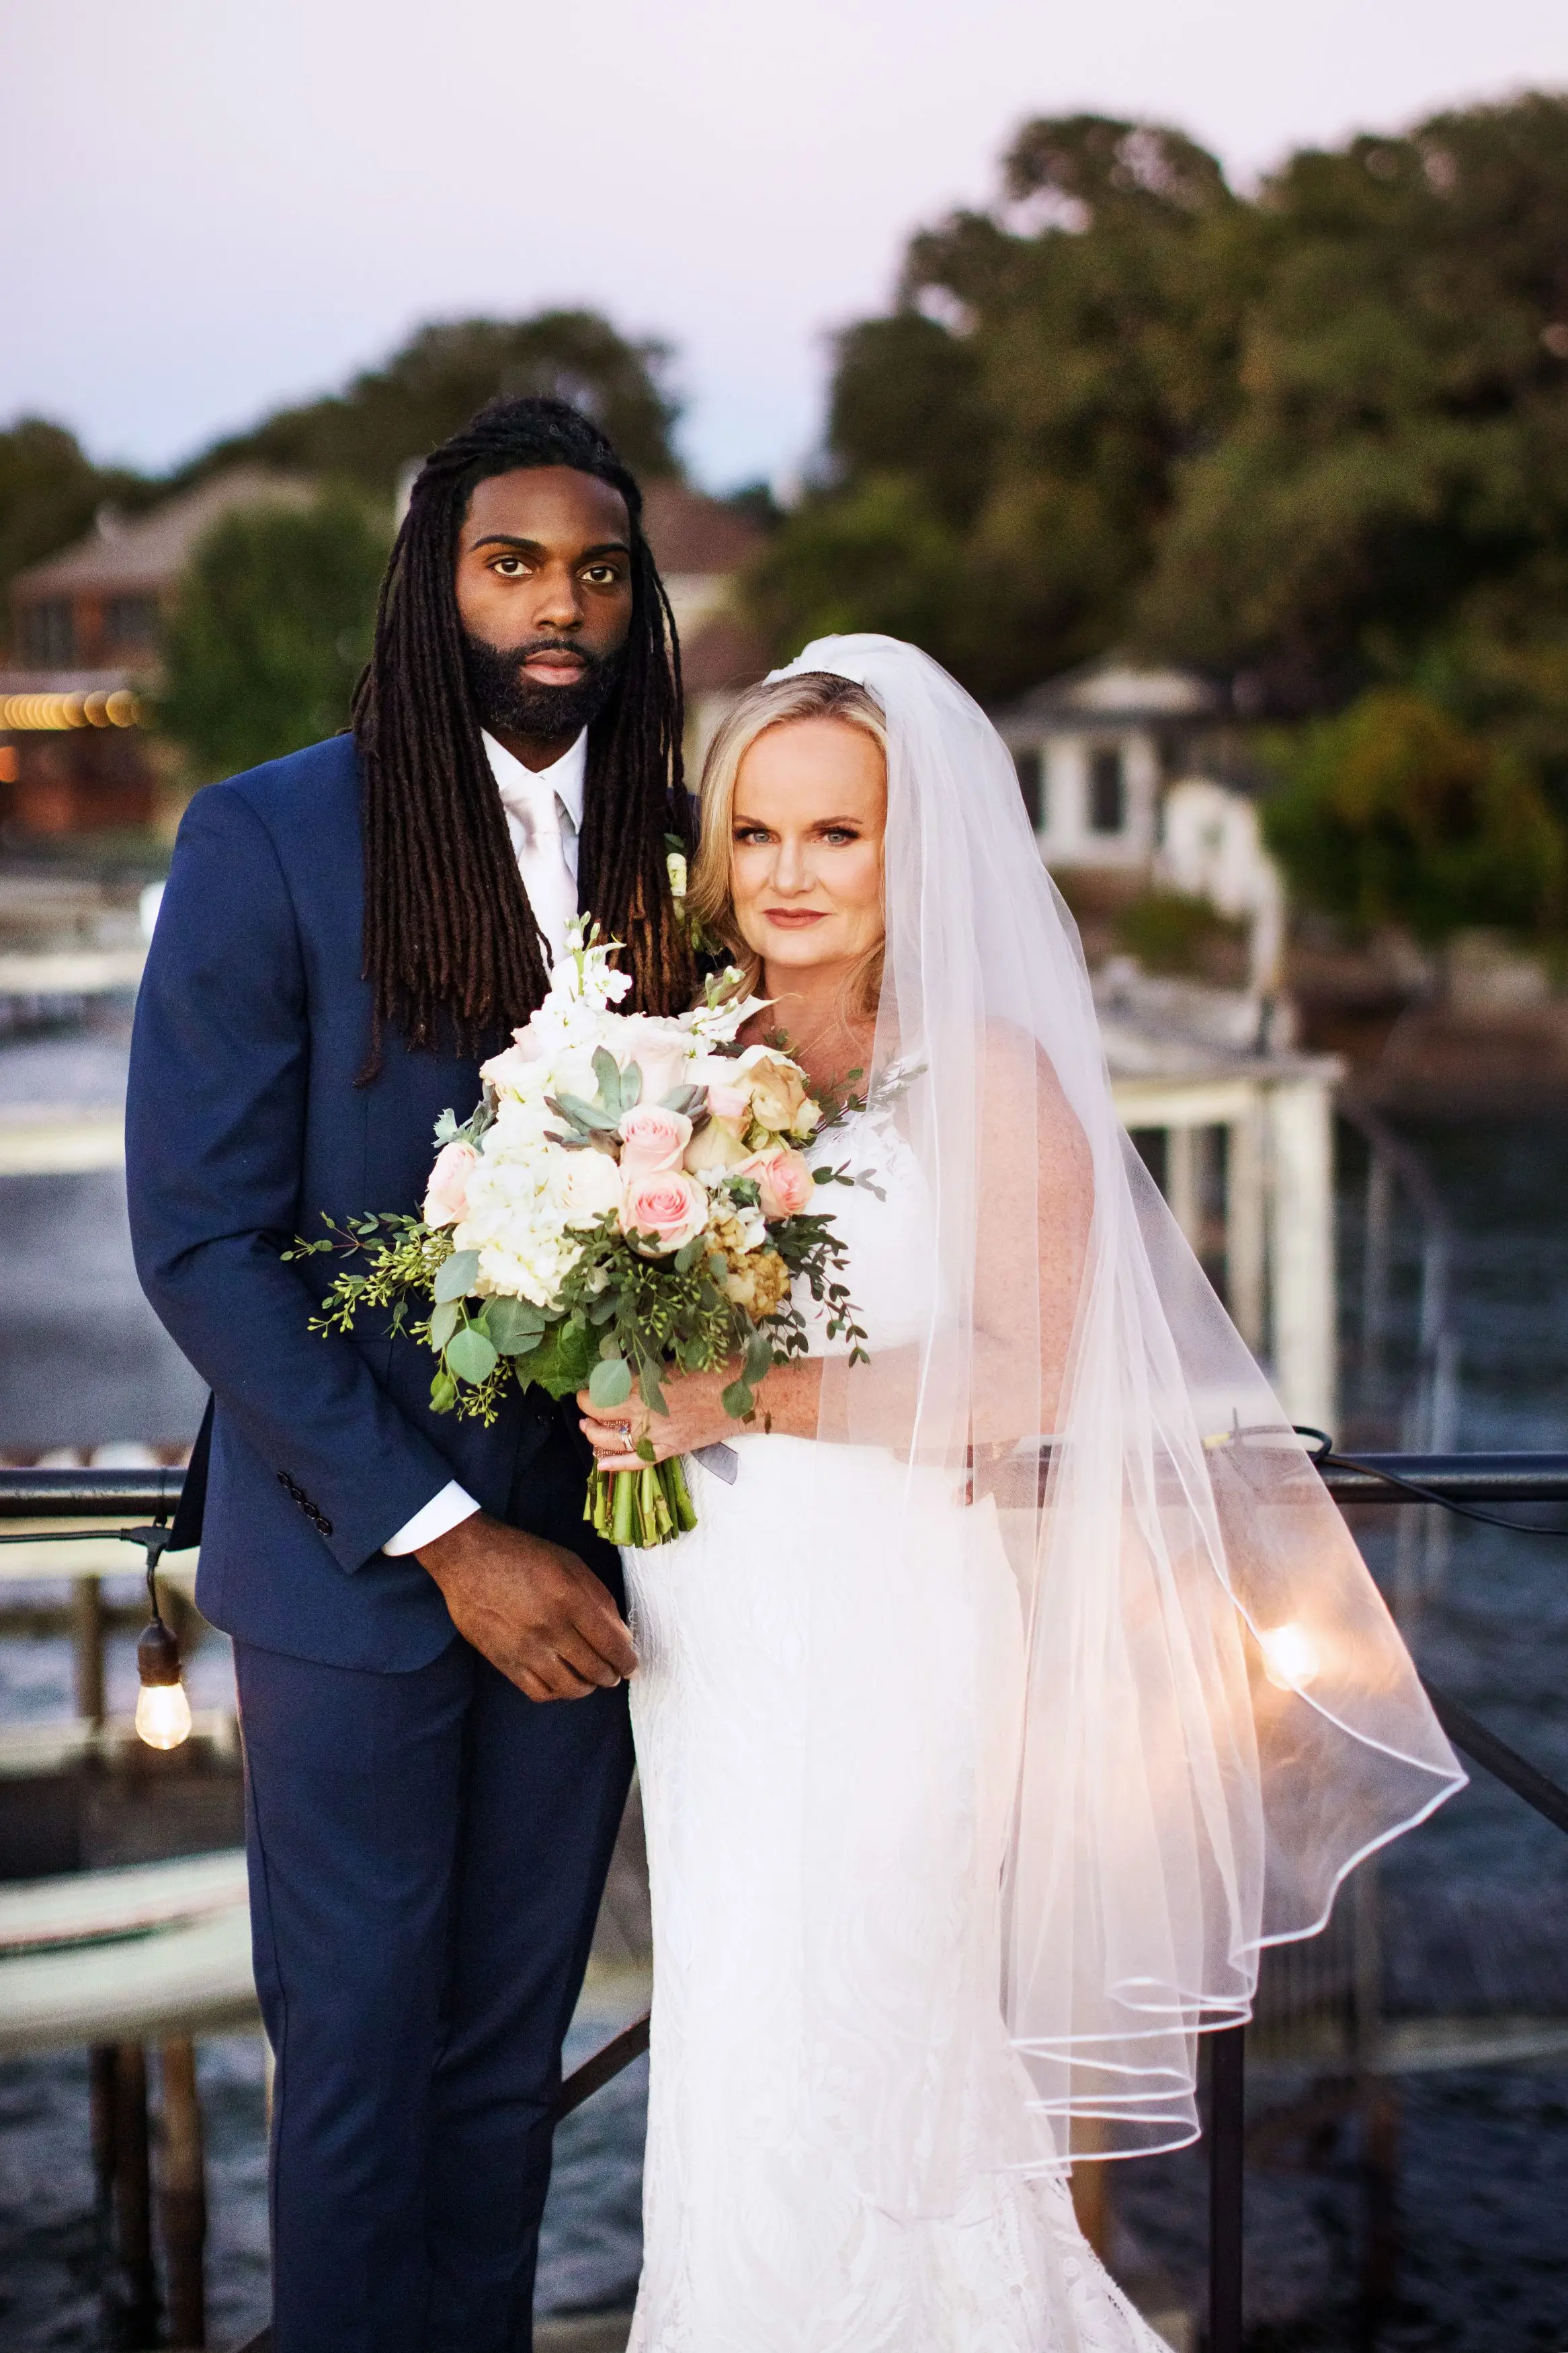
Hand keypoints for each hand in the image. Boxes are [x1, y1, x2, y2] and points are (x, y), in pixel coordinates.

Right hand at [416, 1511, 636, 1701]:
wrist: (468, 1558)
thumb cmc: (523, 1555)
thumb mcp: (570, 1564)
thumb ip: (600, 1599)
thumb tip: (622, 1635)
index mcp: (570, 1599)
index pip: (611, 1645)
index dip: (627, 1661)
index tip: (632, 1665)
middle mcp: (549, 1628)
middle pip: (594, 1670)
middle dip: (611, 1675)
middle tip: (614, 1673)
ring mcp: (525, 1648)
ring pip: (569, 1687)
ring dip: (587, 1687)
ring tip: (590, 1679)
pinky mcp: (503, 1661)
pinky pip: (539, 1692)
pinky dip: (558, 1692)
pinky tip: (562, 1682)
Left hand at [577, 1357, 822, 1470]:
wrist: (750, 1397)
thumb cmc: (719, 1368)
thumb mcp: (680, 1357)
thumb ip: (651, 1363)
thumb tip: (626, 1362)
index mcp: (649, 1385)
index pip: (603, 1392)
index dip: (588, 1391)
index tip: (587, 1385)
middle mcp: (648, 1413)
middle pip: (603, 1416)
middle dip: (587, 1411)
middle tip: (583, 1404)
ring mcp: (659, 1435)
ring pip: (615, 1441)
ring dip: (595, 1436)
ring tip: (587, 1428)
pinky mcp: (671, 1449)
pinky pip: (638, 1461)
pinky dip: (617, 1465)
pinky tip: (600, 1465)